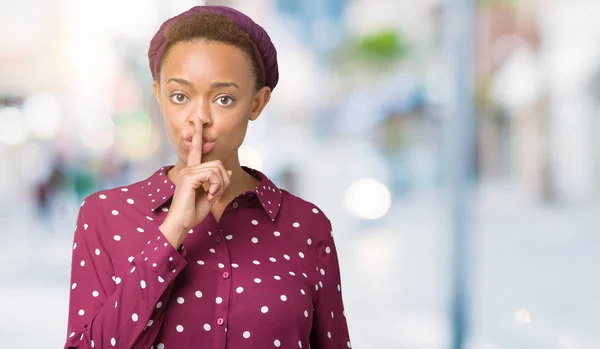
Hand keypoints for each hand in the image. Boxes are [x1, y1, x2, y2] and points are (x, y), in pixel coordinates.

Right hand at [159, 117, 231, 247]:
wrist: (182, 223)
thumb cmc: (193, 212)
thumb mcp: (211, 196)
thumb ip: (219, 183)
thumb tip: (228, 172)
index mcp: (193, 171)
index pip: (196, 149)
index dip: (198, 134)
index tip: (198, 120)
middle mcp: (189, 168)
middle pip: (218, 163)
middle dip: (223, 181)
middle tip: (215, 193)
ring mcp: (188, 172)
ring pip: (217, 169)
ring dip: (219, 185)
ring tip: (210, 195)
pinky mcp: (189, 177)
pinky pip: (212, 175)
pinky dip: (215, 187)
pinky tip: (208, 195)